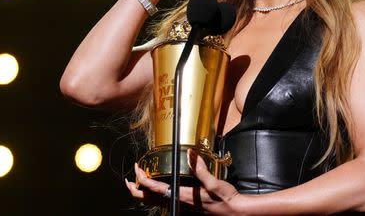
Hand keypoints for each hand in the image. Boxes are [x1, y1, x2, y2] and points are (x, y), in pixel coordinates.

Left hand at [125, 149, 244, 214]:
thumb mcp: (214, 182)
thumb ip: (200, 169)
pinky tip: (159, 187)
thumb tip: (189, 154)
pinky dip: (155, 194)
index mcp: (182, 196)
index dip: (142, 179)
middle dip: (135, 190)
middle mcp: (179, 202)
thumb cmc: (225, 199)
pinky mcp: (186, 205)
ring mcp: (182, 205)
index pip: (154, 189)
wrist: (236, 212)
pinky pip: (165, 201)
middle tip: (129, 179)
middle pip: (149, 200)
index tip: (137, 169)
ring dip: (144, 192)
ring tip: (138, 182)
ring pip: (156, 201)